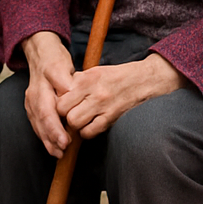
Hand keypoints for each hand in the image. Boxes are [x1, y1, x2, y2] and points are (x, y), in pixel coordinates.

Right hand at [22, 32, 75, 157]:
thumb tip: (68, 93)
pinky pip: (37, 124)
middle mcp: (33, 98)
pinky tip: (52, 145)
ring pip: (37, 125)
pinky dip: (44, 136)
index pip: (46, 112)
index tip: (65, 140)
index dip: (55, 129)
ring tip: (58, 154)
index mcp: (41, 88)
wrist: (41, 53)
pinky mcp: (33, 106)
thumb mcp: (61, 65)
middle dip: (50, 139)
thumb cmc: (54, 60)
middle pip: (40, 122)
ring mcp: (31, 103)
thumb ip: (64, 80)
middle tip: (62, 152)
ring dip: (47, 141)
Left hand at [56, 55, 181, 138]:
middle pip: (65, 112)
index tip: (61, 104)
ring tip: (79, 119)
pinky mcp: (112, 118)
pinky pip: (90, 132)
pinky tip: (90, 125)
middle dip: (64, 115)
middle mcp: (94, 92)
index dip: (58, 103)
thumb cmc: (117, 76)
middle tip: (69, 114)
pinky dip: (86, 131)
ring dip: (75, 124)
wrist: (144, 81)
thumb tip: (59, 91)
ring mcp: (103, 106)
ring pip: (75, 123)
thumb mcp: (95, 71)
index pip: (61, 97)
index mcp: (88, 78)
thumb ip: (77, 81)